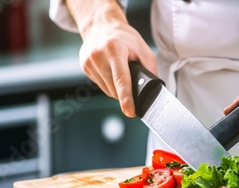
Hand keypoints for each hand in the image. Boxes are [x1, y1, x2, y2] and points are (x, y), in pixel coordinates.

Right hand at [68, 0, 156, 116]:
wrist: (102, 25)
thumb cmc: (124, 37)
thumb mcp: (143, 49)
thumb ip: (151, 70)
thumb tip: (154, 90)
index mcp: (114, 49)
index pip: (121, 80)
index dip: (126, 99)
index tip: (130, 112)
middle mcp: (98, 55)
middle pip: (114, 88)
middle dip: (125, 91)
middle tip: (131, 79)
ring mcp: (88, 61)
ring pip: (107, 90)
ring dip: (116, 88)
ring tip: (119, 72)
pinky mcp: (84, 66)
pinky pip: (100, 85)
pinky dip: (108, 83)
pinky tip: (110, 71)